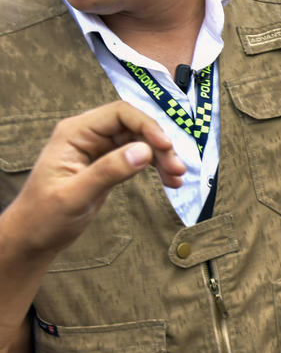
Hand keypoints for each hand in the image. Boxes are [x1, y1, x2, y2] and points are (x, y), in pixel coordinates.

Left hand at [7, 101, 183, 255]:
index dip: (147, 125)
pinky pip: (138, 157)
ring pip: (141, 141)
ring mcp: (98, 149)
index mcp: (74, 133)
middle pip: (135, 126)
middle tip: (177, 169)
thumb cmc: (43, 217)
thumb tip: (144, 152)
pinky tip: (170, 181)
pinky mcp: (107, 164)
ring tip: (177, 177)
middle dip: (159, 145)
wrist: (32, 239)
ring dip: (162, 157)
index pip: (119, 114)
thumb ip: (108, 172)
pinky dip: (156, 167)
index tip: (166, 146)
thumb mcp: (75, 196)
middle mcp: (88, 135)